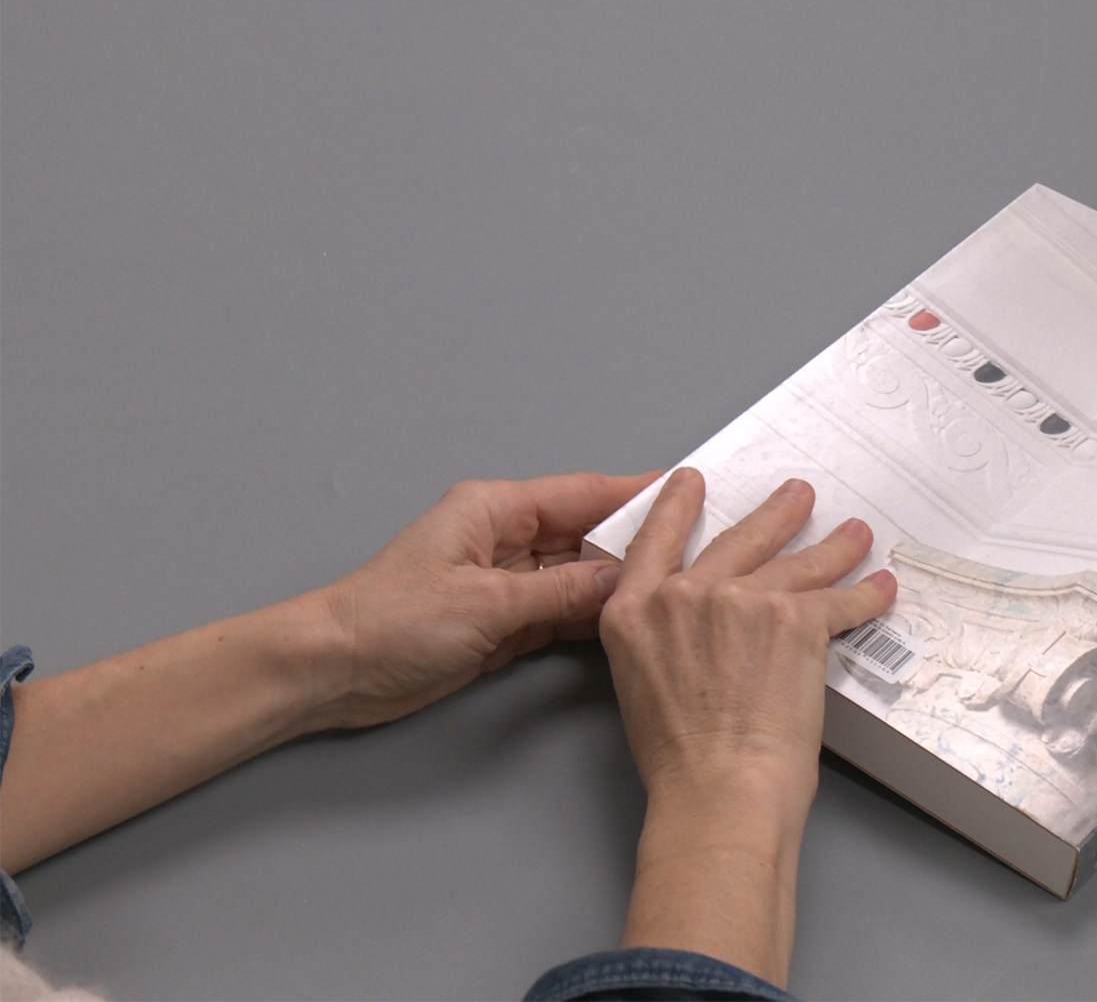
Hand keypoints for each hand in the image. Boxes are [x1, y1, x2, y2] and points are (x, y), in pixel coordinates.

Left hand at [311, 471, 661, 728]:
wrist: (332, 671)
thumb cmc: (389, 622)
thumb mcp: (486, 604)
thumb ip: (560, 591)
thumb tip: (623, 580)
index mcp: (495, 510)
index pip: (584, 493)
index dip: (638, 493)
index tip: (690, 488)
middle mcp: (505, 537)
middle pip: (588, 533)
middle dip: (640, 540)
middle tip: (700, 544)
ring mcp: (506, 581)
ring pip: (580, 575)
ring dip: (620, 582)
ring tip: (679, 583)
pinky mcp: (504, 622)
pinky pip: (563, 610)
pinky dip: (594, 616)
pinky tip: (631, 619)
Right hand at [599, 467, 894, 983]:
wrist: (719, 786)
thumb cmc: (680, 759)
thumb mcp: (642, 683)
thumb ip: (664, 638)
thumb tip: (698, 628)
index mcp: (634, 612)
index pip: (654, 541)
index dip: (675, 507)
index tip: (690, 482)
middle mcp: (684, 593)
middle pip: (738, 539)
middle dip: (776, 514)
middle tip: (799, 495)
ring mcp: (741, 599)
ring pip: (797, 563)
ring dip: (833, 547)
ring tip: (855, 534)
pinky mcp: (795, 617)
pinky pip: (840, 598)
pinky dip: (867, 594)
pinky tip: (882, 587)